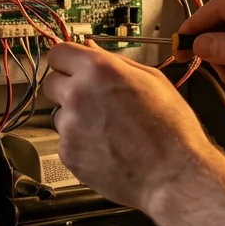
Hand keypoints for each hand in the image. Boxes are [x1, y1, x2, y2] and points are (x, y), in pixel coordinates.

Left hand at [42, 41, 224, 216]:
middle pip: (51, 83)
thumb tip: (92, 49)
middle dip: (67, 88)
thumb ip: (116, 62)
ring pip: (59, 114)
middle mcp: (78, 95)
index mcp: (99, 70)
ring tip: (107, 129)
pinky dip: (80, 144)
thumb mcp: (152, 81)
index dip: (66, 60)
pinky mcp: (67, 153)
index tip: (71, 67)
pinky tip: (106, 147)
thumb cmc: (171, 130)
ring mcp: (70, 126)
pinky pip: (66, 141)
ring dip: (75, 118)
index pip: (58, 53)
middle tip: (92, 100)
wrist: (173, 176)